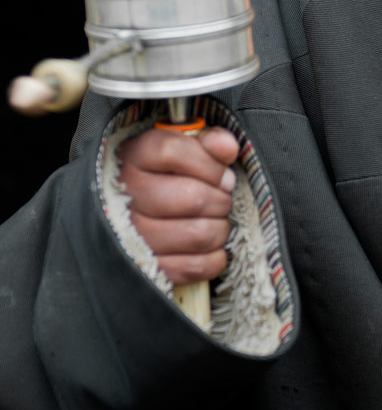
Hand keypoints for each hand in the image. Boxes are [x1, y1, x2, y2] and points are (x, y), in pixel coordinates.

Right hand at [117, 126, 239, 285]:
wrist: (135, 211)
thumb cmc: (167, 175)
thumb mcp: (182, 148)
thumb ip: (207, 141)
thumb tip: (227, 147)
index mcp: (134, 156)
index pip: (173, 153)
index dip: (210, 165)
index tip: (223, 174)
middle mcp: (127, 195)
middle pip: (193, 198)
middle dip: (221, 199)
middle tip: (221, 199)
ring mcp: (134, 234)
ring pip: (198, 234)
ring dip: (220, 228)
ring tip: (215, 220)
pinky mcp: (148, 268)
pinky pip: (196, 266)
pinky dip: (215, 258)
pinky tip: (209, 246)